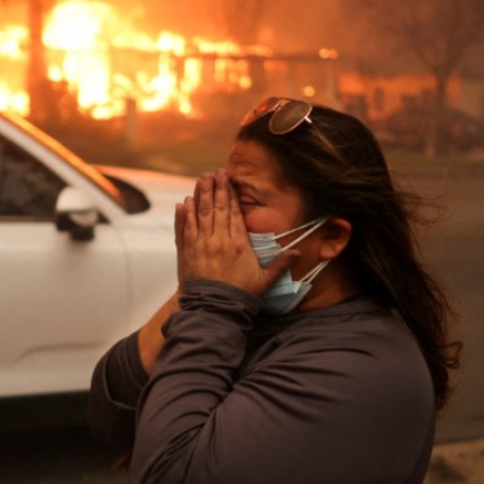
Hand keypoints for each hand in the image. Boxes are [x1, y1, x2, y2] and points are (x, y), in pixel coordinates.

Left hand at [174, 169, 299, 296]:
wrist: (215, 311)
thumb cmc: (241, 297)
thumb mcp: (265, 281)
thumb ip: (281, 264)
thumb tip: (301, 251)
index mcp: (238, 244)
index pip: (234, 213)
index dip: (231, 195)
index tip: (229, 180)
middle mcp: (218, 241)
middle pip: (217, 208)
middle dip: (216, 188)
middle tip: (214, 172)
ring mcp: (200, 246)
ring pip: (199, 215)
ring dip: (199, 195)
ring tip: (200, 180)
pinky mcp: (187, 254)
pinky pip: (184, 230)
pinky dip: (183, 216)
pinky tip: (183, 203)